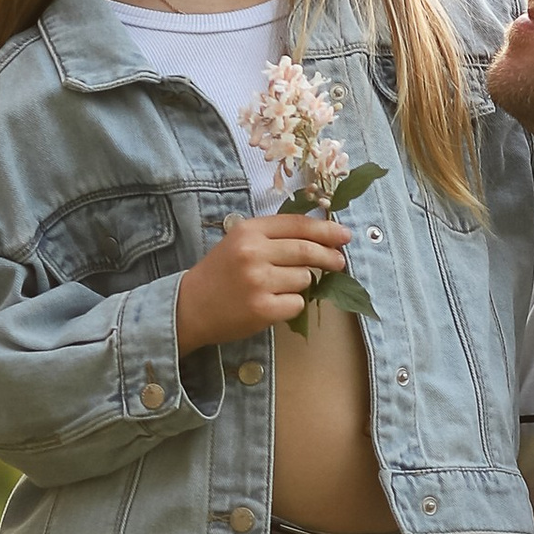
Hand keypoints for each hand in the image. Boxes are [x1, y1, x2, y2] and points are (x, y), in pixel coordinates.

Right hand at [175, 211, 351, 353]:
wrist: (189, 306)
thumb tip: (322, 237)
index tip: (344, 235)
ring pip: (305, 278)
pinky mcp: (262, 308)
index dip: (326, 229)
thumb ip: (274, 236)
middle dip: (329, 256)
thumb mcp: (240, 242)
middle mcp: (253, 252)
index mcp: (249, 231)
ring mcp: (258, 281)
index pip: (298, 224)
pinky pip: (297, 303)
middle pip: (308, 250)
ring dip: (301, 284)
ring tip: (279, 287)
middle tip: (339, 262)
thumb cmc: (220, 273)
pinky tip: (274, 304)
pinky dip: (292, 304)